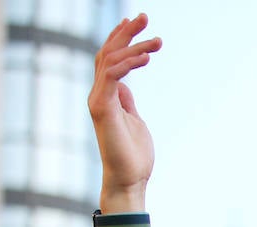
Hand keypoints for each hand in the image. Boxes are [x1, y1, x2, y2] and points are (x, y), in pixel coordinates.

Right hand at [88, 15, 161, 202]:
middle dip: (125, 32)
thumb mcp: (134, 120)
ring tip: (157, 40)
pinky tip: (147, 57)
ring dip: (134, 46)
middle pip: (107, 53)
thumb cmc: (133, 156)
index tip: (138, 24)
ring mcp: (98, 100)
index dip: (121, 39)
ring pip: (111, 61)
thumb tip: (125, 85)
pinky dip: (129, 64)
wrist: (129, 180)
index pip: (109, 59)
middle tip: (144, 16)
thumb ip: (126, 101)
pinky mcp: (103, 108)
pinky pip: (113, 77)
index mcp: (106, 95)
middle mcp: (98, 94)